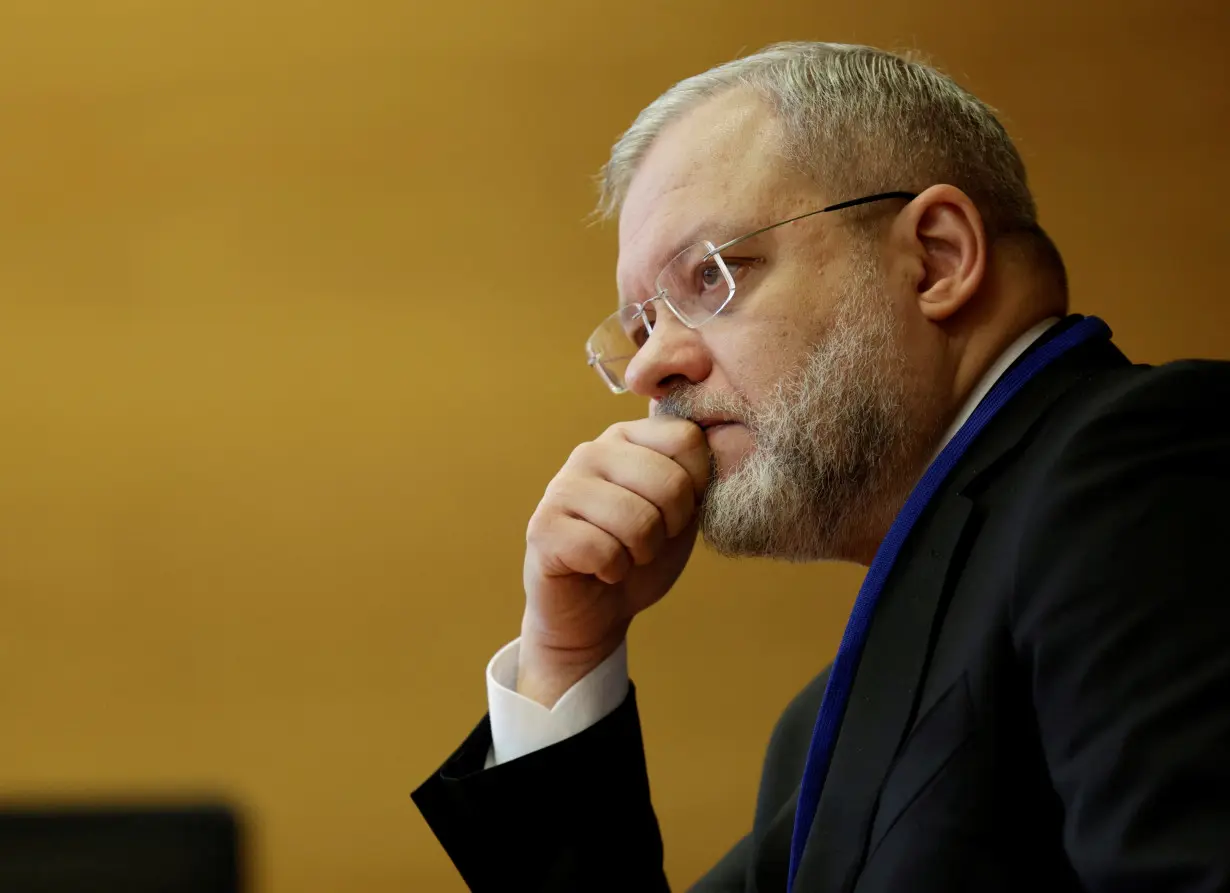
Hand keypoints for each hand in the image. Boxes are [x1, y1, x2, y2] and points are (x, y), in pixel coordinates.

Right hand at [518, 416, 710, 706]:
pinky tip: (598, 569)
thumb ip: (695, 475)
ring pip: (638, 520)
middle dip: (669, 529)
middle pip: (670, 482)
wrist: (595, 610)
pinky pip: (604, 550)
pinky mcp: (543, 527)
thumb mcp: (681, 511)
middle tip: (645, 542)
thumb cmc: (641, 555)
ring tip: (621, 555)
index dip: (694, 489)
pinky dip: (613, 571)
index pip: (688, 438)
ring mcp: (562, 486)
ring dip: (640, 554)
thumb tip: (717, 437)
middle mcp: (591, 451)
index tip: (672, 512)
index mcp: (628, 438)